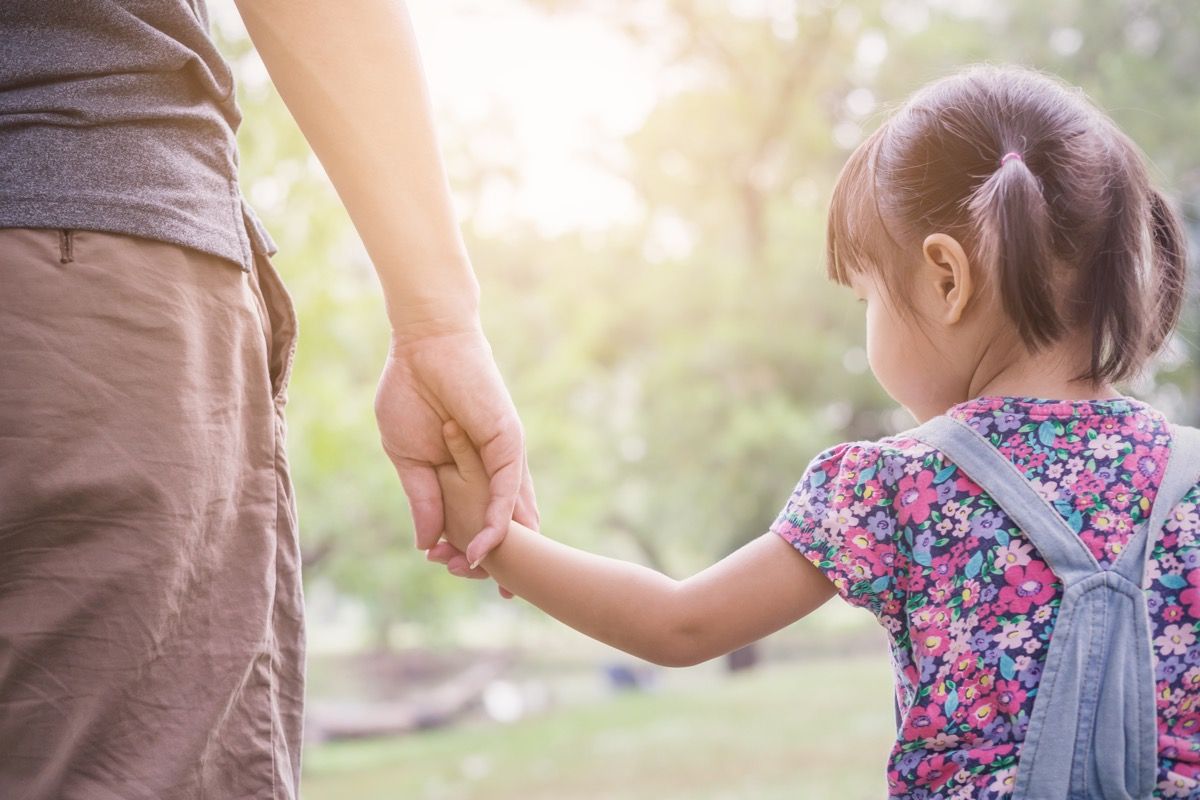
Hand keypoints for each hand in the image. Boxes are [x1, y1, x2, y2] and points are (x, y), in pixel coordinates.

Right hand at [374, 321, 539, 598]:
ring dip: (500, 549)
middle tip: (495, 591)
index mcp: (469, 472)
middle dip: (501, 559)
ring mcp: (504, 457)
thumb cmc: (411, 394)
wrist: (421, 347)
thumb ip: (423, 500)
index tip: (448, 569)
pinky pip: (507, 490)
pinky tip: (485, 548)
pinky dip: (497, 522)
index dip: (469, 547)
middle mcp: (493, 468)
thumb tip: (427, 545)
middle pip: (505, 524)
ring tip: (494, 583)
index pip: (478, 519)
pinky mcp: (508, 443)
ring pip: (512, 513)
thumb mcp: (409, 459)